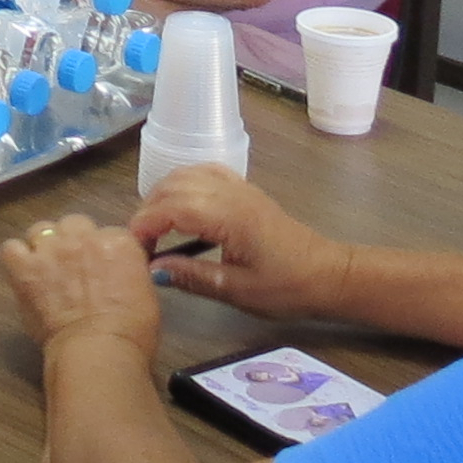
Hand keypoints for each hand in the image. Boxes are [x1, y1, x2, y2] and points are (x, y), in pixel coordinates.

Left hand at [1, 213, 165, 355]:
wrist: (98, 349)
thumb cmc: (132, 331)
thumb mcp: (146, 293)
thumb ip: (129, 270)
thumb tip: (119, 270)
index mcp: (117, 241)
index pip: (109, 233)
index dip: (103, 252)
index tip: (103, 269)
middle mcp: (83, 237)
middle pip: (74, 224)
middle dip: (74, 242)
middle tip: (75, 269)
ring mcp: (50, 250)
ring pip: (41, 230)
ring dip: (44, 246)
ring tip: (47, 269)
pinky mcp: (25, 268)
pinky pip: (11, 249)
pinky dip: (17, 259)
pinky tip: (24, 274)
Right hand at [129, 168, 352, 322]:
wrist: (328, 274)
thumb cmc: (286, 287)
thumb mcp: (237, 290)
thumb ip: (192, 276)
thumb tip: (153, 269)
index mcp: (228, 215)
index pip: (171, 207)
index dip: (144, 225)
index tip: (134, 251)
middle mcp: (230, 192)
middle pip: (173, 185)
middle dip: (148, 210)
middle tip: (141, 244)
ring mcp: (238, 187)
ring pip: (186, 174)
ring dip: (162, 195)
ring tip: (155, 229)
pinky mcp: (243, 190)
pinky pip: (204, 172)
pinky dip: (183, 183)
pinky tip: (179, 205)